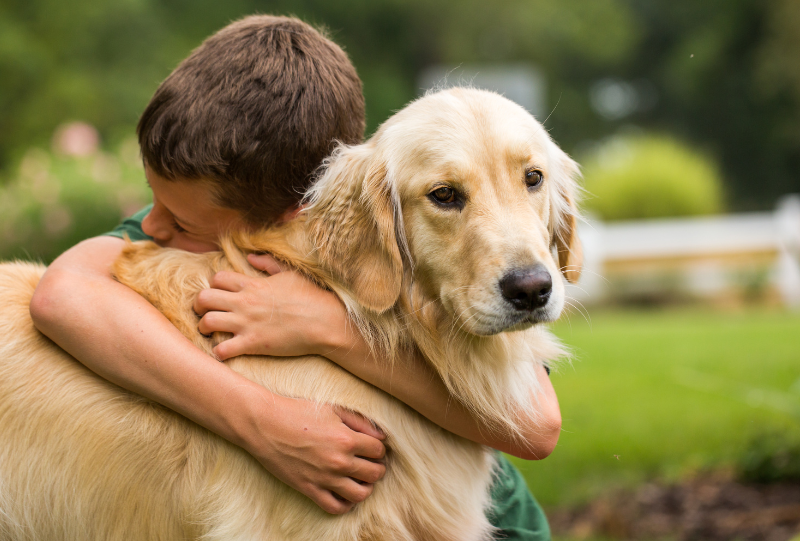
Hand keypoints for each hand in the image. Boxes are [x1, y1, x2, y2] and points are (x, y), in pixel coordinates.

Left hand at [194, 254, 348, 359]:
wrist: (325, 322)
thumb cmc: (311, 297)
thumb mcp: (290, 273)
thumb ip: (268, 264)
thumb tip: (251, 257)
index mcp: (253, 284)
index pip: (217, 278)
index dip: (213, 285)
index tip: (219, 294)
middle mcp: (245, 302)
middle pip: (203, 298)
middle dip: (199, 306)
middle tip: (204, 312)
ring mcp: (247, 323)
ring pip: (206, 322)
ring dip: (204, 328)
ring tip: (210, 332)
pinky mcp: (253, 344)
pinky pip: (222, 349)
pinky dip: (218, 352)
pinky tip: (224, 352)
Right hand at [244, 391, 386, 513]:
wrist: (265, 425)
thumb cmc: (298, 412)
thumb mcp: (333, 409)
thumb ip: (360, 422)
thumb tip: (382, 436)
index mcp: (346, 439)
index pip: (379, 450)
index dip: (378, 448)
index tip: (371, 447)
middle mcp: (339, 461)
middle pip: (375, 473)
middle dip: (377, 467)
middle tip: (369, 462)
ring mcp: (324, 478)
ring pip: (360, 494)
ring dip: (366, 487)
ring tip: (360, 479)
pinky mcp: (309, 489)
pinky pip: (335, 507)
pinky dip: (346, 504)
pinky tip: (345, 493)